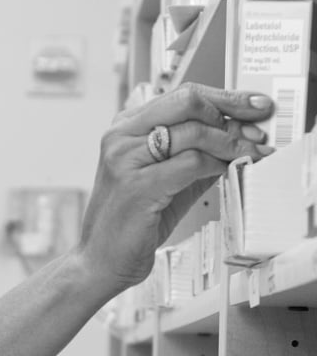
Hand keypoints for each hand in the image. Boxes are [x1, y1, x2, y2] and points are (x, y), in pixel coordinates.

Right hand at [76, 83, 273, 292]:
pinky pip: (191, 163)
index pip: (182, 95)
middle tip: (254, 133)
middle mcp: (120, 138)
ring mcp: (125, 160)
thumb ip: (194, 153)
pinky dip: (217, 166)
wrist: (101, 260)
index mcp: (124, 129)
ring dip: (230, 144)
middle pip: (187, 102)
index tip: (253, 105)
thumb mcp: (165, 178)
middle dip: (231, 113)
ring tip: (247, 156)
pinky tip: (224, 172)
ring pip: (194, 132)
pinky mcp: (137, 186)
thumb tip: (239, 135)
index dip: (225, 97)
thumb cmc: (131, 222)